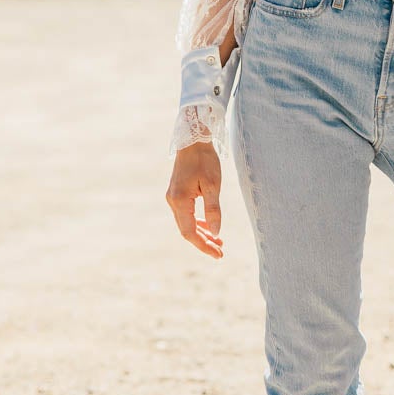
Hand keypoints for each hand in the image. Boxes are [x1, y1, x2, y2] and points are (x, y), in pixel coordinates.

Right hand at [166, 143, 224, 258]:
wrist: (193, 140)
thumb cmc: (205, 160)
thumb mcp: (213, 185)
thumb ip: (213, 210)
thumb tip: (216, 233)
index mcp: (180, 201)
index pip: (190, 232)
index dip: (203, 246)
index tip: (218, 254)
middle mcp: (173, 202)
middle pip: (187, 230)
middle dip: (204, 242)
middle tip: (221, 252)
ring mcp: (173, 198)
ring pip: (187, 223)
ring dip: (202, 233)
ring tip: (218, 242)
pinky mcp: (177, 194)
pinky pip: (186, 214)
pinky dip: (198, 223)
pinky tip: (209, 227)